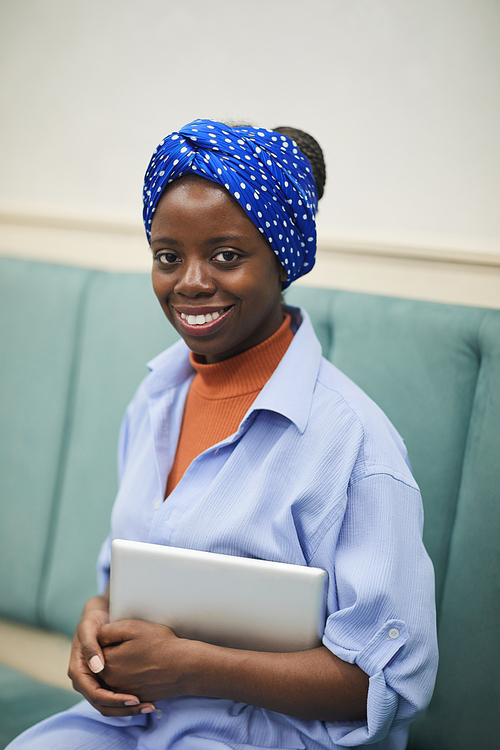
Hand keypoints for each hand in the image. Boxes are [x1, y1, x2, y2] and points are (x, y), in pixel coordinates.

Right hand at [68, 594, 155, 716]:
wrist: (98, 615)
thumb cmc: (93, 620)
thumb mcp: (89, 628)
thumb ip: (91, 646)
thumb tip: (96, 667)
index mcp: (78, 671)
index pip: (95, 694)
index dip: (114, 699)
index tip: (134, 698)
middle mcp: (85, 681)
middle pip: (103, 705)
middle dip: (125, 709)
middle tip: (148, 706)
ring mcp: (95, 682)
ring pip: (110, 706)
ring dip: (129, 709)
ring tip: (150, 706)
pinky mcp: (104, 681)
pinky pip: (115, 697)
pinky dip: (128, 701)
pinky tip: (146, 698)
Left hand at [98, 619, 193, 702]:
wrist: (184, 667)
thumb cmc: (160, 644)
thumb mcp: (131, 627)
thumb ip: (107, 631)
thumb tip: (96, 638)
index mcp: (107, 664)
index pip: (99, 649)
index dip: (111, 640)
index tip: (126, 636)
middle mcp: (111, 682)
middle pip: (106, 664)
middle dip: (116, 654)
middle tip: (135, 644)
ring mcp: (124, 693)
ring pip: (116, 676)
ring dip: (124, 667)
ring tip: (142, 655)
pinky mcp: (137, 699)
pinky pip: (128, 687)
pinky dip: (134, 677)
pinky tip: (147, 667)